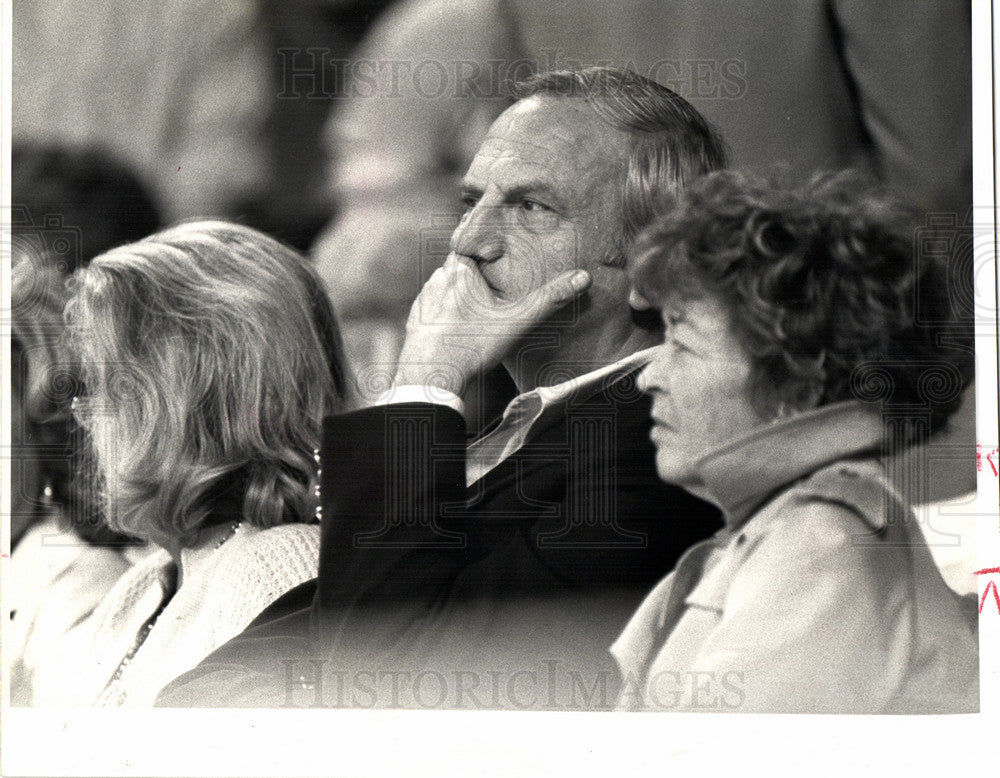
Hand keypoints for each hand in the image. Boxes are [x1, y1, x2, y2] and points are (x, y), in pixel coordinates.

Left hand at [392, 254, 591, 394]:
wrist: (430, 377)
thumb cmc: (471, 345)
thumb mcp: (517, 321)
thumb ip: (548, 299)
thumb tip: (582, 277)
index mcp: (460, 269)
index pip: (474, 245)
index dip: (488, 250)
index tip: (500, 256)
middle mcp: (437, 279)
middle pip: (462, 268)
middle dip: (477, 275)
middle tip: (496, 289)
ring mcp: (424, 300)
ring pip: (446, 288)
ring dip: (460, 295)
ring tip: (478, 310)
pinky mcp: (416, 321)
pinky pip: (434, 309)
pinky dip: (445, 314)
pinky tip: (458, 328)